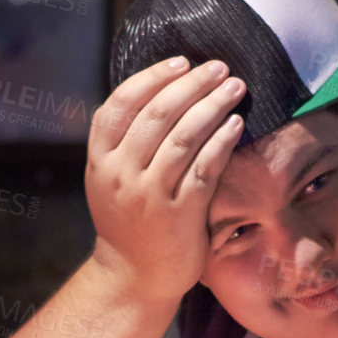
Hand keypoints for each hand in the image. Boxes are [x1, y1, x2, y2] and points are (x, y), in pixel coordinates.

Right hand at [85, 56, 246, 303]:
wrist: (133, 276)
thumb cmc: (128, 218)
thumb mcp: (109, 177)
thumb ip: (124, 140)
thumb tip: (158, 86)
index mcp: (100, 159)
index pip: (121, 103)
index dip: (153, 77)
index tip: (181, 61)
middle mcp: (120, 174)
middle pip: (157, 114)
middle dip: (192, 84)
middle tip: (219, 67)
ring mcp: (149, 195)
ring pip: (184, 136)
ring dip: (213, 105)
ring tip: (235, 87)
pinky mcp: (179, 214)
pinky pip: (205, 167)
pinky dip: (222, 140)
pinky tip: (237, 123)